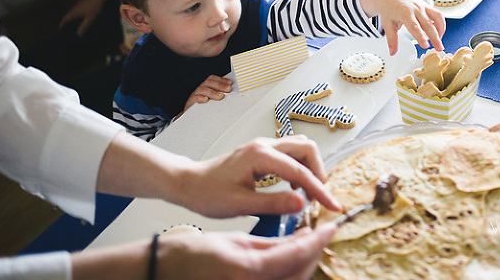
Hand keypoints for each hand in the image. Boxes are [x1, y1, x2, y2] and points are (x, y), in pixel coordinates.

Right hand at [59, 0, 114, 35]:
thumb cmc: (95, 6)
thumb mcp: (90, 18)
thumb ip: (84, 26)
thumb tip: (78, 34)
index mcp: (74, 12)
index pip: (65, 19)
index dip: (62, 24)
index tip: (60, 29)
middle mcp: (74, 7)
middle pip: (67, 15)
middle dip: (66, 22)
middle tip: (66, 28)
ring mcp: (78, 4)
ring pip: (72, 12)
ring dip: (71, 18)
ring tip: (73, 24)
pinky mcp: (82, 2)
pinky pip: (76, 9)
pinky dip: (76, 14)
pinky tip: (81, 17)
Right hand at [70, 224, 336, 279]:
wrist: (168, 271)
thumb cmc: (195, 253)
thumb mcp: (237, 240)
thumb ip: (273, 242)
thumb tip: (303, 236)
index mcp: (249, 270)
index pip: (297, 255)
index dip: (319, 240)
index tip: (331, 226)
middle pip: (300, 274)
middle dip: (315, 253)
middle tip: (322, 233)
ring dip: (306, 263)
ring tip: (310, 242)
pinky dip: (291, 272)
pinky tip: (293, 257)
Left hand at [177, 135, 341, 217]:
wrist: (190, 183)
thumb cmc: (208, 194)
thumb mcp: (240, 204)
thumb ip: (273, 203)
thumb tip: (302, 202)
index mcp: (260, 156)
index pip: (300, 170)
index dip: (319, 189)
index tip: (332, 205)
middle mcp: (265, 145)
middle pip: (307, 148)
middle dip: (318, 172)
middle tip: (319, 197)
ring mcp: (264, 146)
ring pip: (300, 147)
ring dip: (310, 168)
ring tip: (306, 193)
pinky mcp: (263, 152)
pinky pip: (290, 153)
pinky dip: (299, 168)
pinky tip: (292, 187)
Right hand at [184, 75, 232, 110]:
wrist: (191, 117)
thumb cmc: (205, 107)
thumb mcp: (213, 100)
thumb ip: (220, 95)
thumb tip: (232, 94)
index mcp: (206, 87)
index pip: (212, 79)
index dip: (221, 79)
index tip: (230, 83)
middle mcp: (200, 89)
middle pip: (208, 82)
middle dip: (219, 85)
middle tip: (228, 89)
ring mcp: (195, 95)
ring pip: (202, 89)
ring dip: (212, 92)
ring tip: (220, 96)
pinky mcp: (190, 103)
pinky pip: (194, 98)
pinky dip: (200, 98)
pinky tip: (206, 100)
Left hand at [359, 0, 445, 54]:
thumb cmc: (388, 8)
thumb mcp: (387, 24)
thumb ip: (392, 39)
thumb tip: (392, 53)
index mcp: (404, 13)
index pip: (414, 27)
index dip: (421, 37)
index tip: (426, 46)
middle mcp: (416, 8)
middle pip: (428, 24)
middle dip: (435, 37)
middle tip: (440, 48)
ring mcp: (422, 5)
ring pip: (437, 17)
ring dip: (441, 30)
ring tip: (439, 41)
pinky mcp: (426, 5)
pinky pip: (437, 14)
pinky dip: (440, 23)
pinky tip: (438, 32)